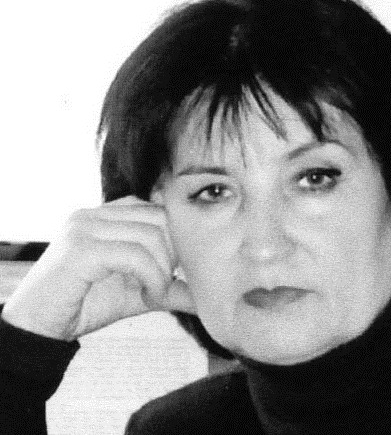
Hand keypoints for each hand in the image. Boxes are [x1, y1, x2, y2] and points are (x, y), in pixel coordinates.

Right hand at [1, 196, 194, 340]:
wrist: (37, 328)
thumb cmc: (85, 305)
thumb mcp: (137, 293)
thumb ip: (169, 287)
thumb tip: (206, 296)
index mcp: (106, 215)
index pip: (157, 209)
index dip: (174, 239)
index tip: (172, 271)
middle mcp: (94, 214)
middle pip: (160, 217)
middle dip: (173, 253)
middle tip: (165, 284)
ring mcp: (85, 227)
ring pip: (151, 236)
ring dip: (162, 271)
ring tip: (153, 294)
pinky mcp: (81, 249)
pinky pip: (134, 255)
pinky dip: (151, 278)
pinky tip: (147, 297)